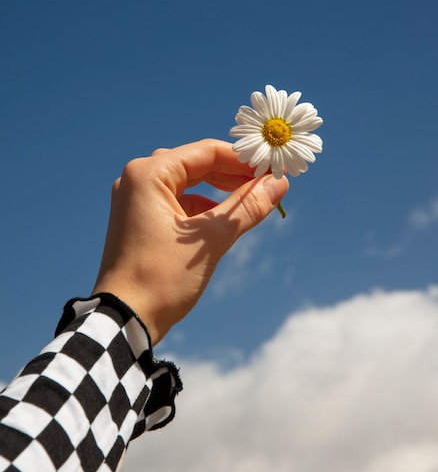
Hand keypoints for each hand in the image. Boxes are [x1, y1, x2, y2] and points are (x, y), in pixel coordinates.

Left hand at [92, 139, 287, 344]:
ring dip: (219, 190)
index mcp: (149, 174)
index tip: (273, 168)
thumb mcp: (211, 240)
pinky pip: (177, 203)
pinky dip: (202, 207)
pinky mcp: (139, 220)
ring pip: (187, 183)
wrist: (124, 319)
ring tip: (251, 198)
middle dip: (233, 174)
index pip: (206, 152)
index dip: (243, 160)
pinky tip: (223, 218)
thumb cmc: (163, 277)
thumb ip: (247, 207)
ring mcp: (136, 200)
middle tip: (267, 181)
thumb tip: (279, 183)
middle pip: (196, 164)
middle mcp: (138, 179)